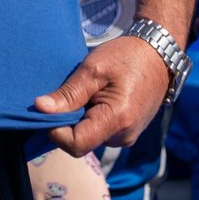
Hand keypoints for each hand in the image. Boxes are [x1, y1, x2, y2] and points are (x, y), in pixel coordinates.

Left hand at [36, 36, 167, 155]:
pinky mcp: (127, 132)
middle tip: (71, 93)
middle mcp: (123, 136)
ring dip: (80, 118)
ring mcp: (127, 136)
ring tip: (88, 91)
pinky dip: (91, 117)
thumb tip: (40, 109)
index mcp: (117, 121)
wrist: (158, 55)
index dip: (56, 130)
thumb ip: (68, 93)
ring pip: (89, 136)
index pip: (75, 144)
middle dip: (67, 121)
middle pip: (80, 142)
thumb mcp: (93, 69)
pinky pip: (99, 131)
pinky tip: (96, 97)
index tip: (50, 108)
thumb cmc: (126, 57)